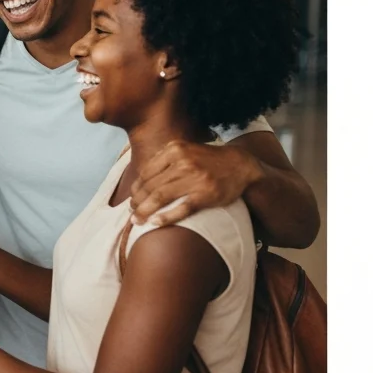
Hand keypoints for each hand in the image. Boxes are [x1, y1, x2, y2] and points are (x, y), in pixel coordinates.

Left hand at [130, 139, 261, 227]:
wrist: (241, 164)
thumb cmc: (207, 160)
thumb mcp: (184, 150)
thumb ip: (163, 160)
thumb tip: (139, 179)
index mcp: (174, 149)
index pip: (146, 172)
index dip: (136, 188)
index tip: (132, 199)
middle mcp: (183, 162)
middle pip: (151, 186)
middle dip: (137, 202)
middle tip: (132, 213)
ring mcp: (195, 178)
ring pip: (161, 197)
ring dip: (145, 211)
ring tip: (137, 221)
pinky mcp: (205, 194)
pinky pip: (181, 208)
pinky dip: (166, 217)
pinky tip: (155, 223)